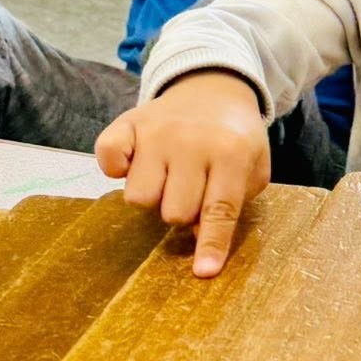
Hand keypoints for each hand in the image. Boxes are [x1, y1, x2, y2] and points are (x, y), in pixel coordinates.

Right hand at [96, 71, 269, 276]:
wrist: (213, 87)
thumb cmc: (234, 138)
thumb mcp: (253, 167)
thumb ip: (234, 203)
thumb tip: (196, 235)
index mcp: (231, 153)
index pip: (219, 210)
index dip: (210, 244)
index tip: (203, 273)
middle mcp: (191, 142)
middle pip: (173, 213)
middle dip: (182, 212)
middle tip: (191, 189)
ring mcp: (155, 132)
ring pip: (138, 198)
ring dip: (152, 196)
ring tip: (167, 176)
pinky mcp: (127, 123)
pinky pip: (107, 161)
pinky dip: (116, 168)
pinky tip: (136, 161)